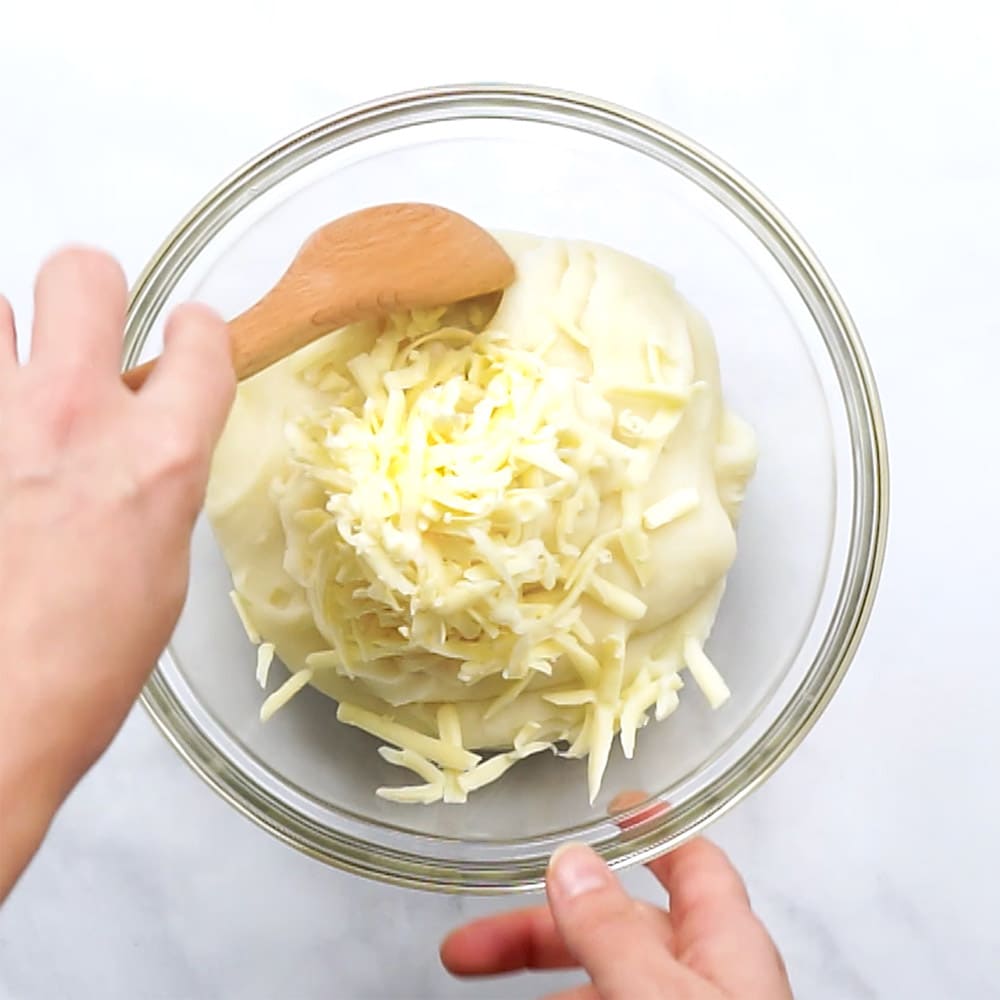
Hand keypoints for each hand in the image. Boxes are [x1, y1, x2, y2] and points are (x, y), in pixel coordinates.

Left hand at [0, 249, 233, 898]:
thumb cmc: (82, 668)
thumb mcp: (161, 567)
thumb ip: (157, 481)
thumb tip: (145, 446)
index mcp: (157, 457)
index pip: (200, 339)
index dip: (196, 332)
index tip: (185, 338)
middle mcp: (72, 417)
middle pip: (84, 274)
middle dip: (93, 291)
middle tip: (86, 329)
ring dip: (6, 340)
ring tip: (10, 394)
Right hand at [442, 809, 791, 998]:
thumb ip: (613, 931)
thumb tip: (569, 860)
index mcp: (724, 949)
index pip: (691, 863)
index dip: (649, 830)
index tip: (606, 810)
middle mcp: (704, 986)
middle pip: (615, 932)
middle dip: (538, 935)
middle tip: (465, 951)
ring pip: (600, 993)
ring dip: (543, 992)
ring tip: (479, 997)